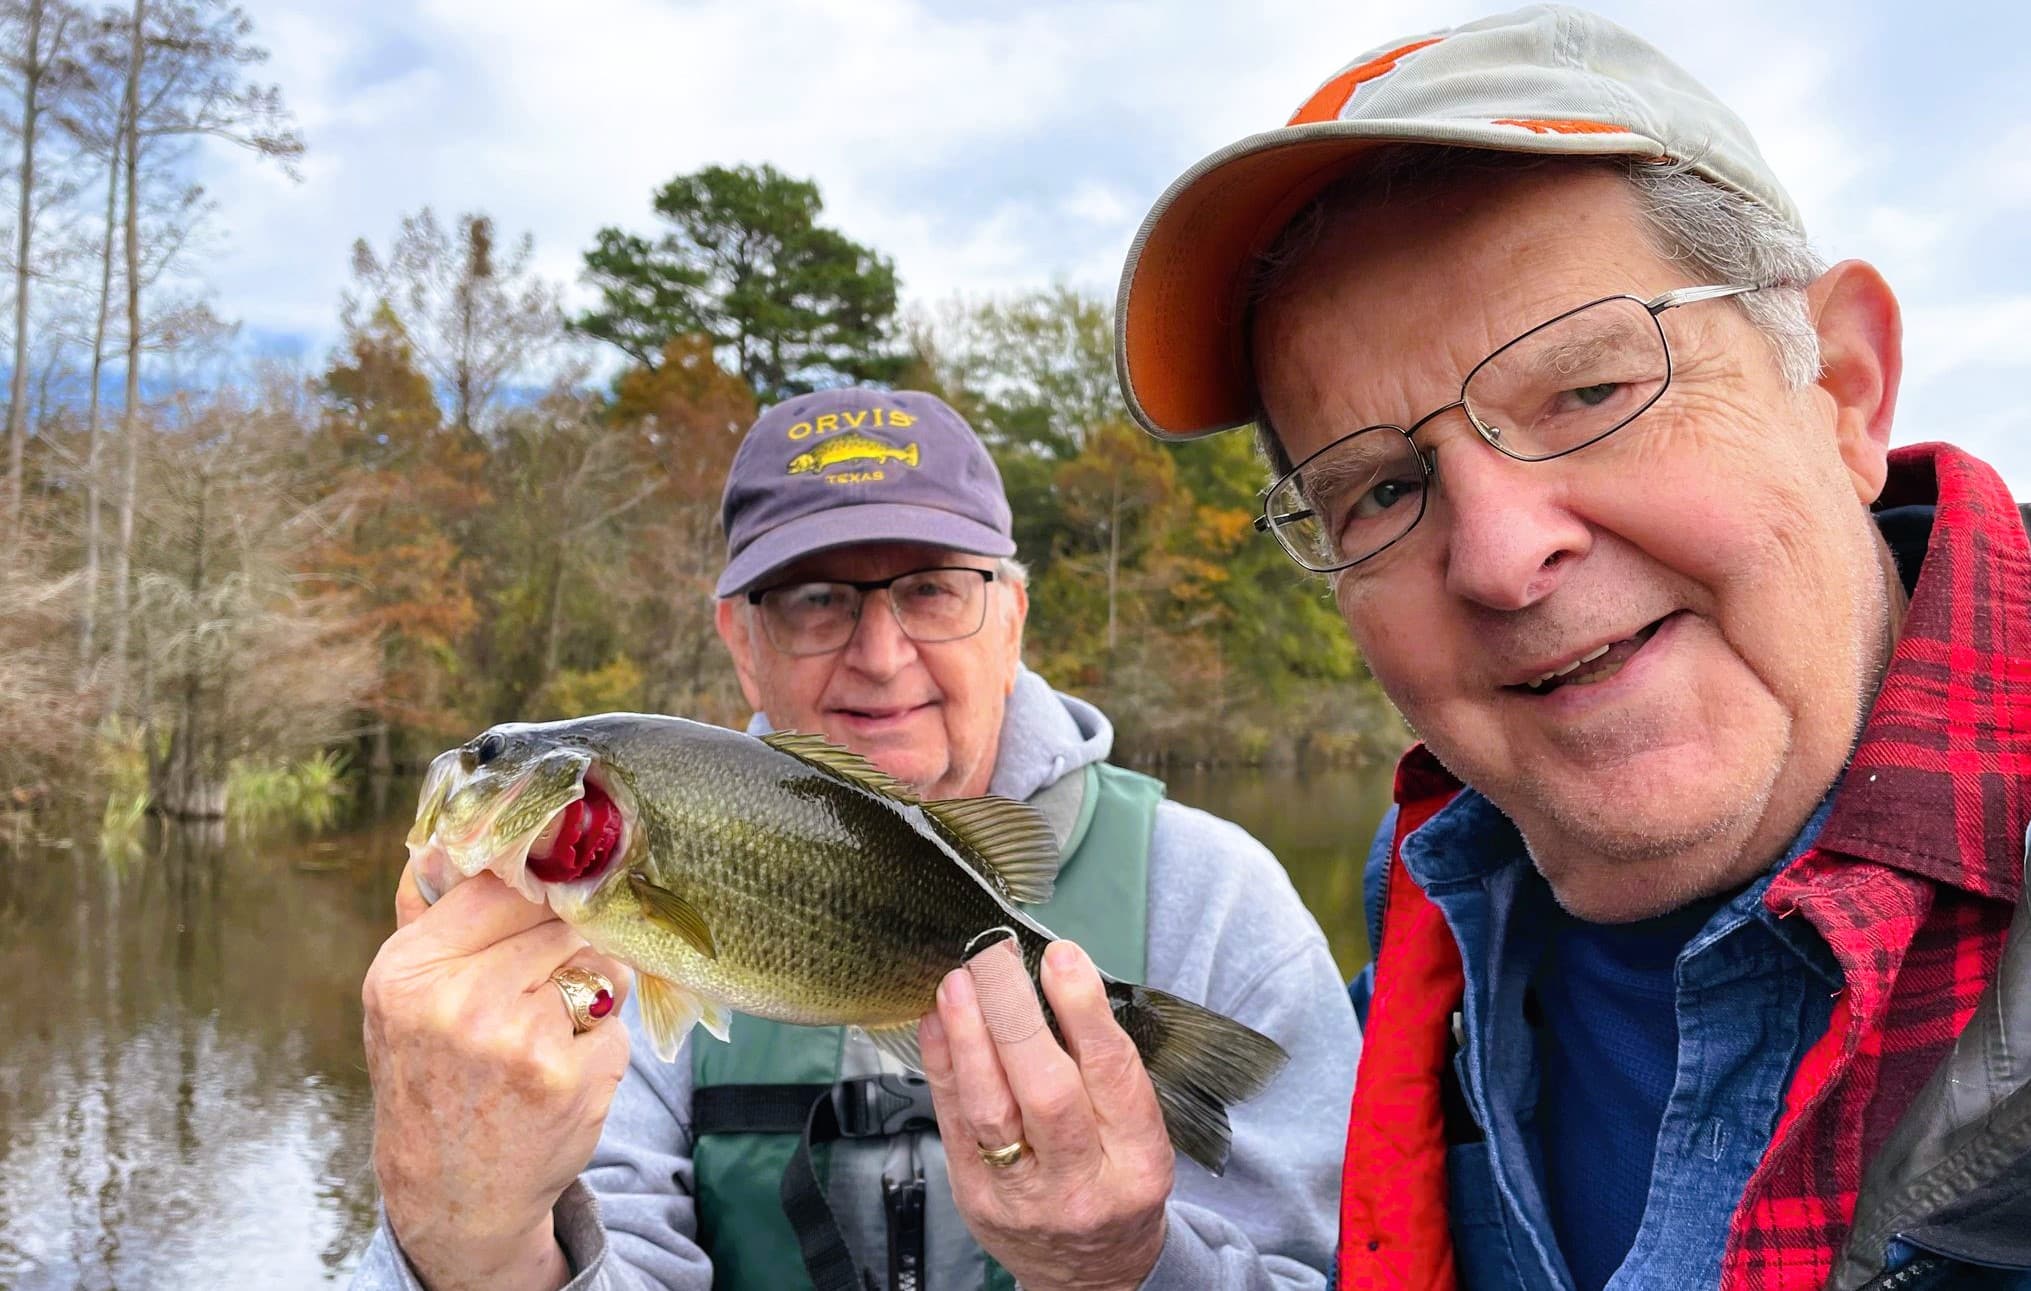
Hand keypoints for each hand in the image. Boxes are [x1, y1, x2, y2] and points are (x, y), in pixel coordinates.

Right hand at [362, 862, 633, 1290]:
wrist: (453, 1192)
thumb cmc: (432, 1077)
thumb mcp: (404, 996)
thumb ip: (430, 913)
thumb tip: (448, 832)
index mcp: (409, 971)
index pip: (503, 883)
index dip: (540, 883)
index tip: (559, 883)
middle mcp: (459, 1001)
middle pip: (560, 917)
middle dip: (567, 938)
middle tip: (545, 979)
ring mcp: (518, 1039)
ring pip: (598, 959)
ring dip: (589, 982)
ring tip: (545, 1025)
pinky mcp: (571, 1074)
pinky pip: (615, 1014)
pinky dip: (601, 1034)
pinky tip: (563, 1066)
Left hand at [920, 939, 1172, 1290]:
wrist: (1091, 1274)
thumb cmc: (1117, 1187)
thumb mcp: (1141, 1137)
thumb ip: (1106, 1071)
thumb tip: (1056, 982)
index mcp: (1137, 1161)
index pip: (1112, 1075)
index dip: (1084, 1010)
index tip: (1062, 959)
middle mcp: (1080, 1183)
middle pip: (1046, 1092)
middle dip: (1016, 1017)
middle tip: (997, 961)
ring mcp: (1022, 1195)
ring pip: (990, 1109)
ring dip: (970, 1036)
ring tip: (961, 982)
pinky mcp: (975, 1196)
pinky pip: (952, 1121)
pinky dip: (943, 1065)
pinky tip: (938, 1023)